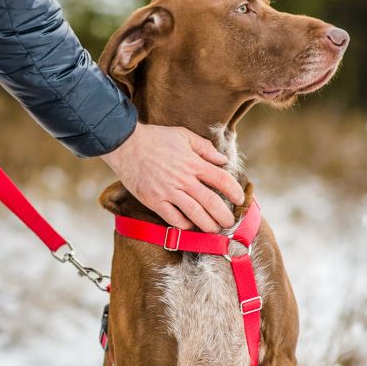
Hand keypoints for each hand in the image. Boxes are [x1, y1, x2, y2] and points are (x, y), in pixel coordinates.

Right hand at [101, 124, 244, 232]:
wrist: (126, 145)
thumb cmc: (155, 138)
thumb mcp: (183, 135)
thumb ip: (205, 148)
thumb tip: (222, 160)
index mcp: (193, 163)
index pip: (222, 180)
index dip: (234, 192)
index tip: (240, 199)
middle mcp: (184, 180)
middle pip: (212, 202)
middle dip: (224, 216)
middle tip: (230, 223)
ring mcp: (169, 192)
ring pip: (195, 214)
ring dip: (208, 225)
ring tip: (215, 230)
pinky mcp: (155, 201)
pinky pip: (173, 219)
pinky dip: (184, 225)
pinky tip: (190, 226)